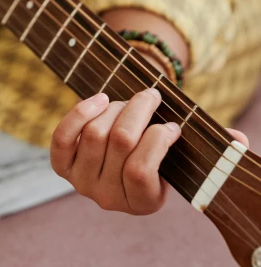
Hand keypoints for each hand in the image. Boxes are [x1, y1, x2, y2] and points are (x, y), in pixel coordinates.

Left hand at [51, 89, 249, 215]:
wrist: (124, 159)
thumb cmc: (158, 154)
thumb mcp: (184, 159)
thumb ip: (211, 150)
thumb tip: (236, 139)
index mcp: (142, 204)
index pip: (143, 171)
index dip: (158, 139)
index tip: (172, 124)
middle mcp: (108, 199)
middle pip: (120, 142)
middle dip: (139, 109)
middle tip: (152, 95)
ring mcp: (82, 182)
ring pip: (95, 133)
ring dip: (116, 107)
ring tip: (128, 101)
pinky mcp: (62, 165)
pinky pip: (64, 136)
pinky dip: (80, 112)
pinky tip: (100, 99)